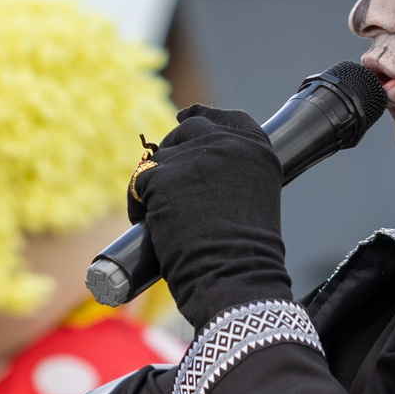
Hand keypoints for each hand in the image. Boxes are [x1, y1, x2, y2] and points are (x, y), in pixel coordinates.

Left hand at [132, 105, 293, 322]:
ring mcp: (194, 157)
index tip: (186, 119)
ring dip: (155, 182)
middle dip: (174, 151)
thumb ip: (234, 180)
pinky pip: (138, 181)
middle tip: (166, 182)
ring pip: (160, 157)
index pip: (228, 118)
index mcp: (257, 150)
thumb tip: (199, 177)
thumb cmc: (247, 256)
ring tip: (159, 216)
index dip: (204, 118)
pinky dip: (137, 203)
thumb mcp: (254, 203)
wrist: (235, 275)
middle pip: (189, 130)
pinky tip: (144, 222)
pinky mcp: (164, 175)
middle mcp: (228, 144)